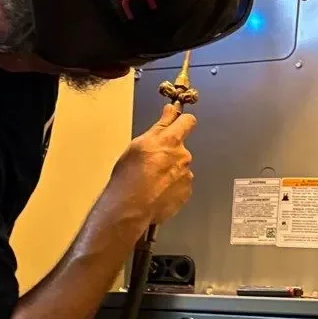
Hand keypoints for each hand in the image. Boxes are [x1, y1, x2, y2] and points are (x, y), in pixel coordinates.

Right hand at [103, 101, 196, 231]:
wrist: (131, 207)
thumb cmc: (129, 176)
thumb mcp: (138, 144)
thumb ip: (160, 126)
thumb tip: (171, 111)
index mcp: (170, 140)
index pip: (188, 121)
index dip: (183, 121)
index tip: (178, 122)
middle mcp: (182, 156)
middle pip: (180, 149)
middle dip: (170, 153)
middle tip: (151, 163)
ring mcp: (186, 175)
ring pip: (180, 168)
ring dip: (170, 172)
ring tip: (152, 181)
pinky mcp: (186, 192)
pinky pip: (181, 185)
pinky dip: (172, 187)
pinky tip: (157, 192)